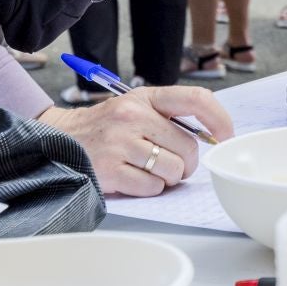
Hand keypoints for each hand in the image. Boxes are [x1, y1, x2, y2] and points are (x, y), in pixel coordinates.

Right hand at [36, 85, 234, 196]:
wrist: (60, 139)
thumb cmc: (107, 126)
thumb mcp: (135, 107)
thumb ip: (169, 116)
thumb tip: (212, 135)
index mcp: (145, 97)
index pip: (196, 99)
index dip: (219, 119)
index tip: (226, 135)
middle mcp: (133, 116)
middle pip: (189, 147)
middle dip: (186, 163)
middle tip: (171, 163)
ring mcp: (121, 143)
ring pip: (173, 170)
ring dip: (168, 177)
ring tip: (149, 169)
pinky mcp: (110, 170)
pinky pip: (153, 187)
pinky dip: (150, 189)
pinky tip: (134, 178)